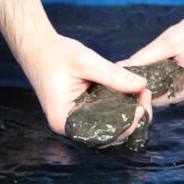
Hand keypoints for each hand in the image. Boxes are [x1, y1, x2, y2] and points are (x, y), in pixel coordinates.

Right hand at [20, 33, 151, 135]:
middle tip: (145, 93)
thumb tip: (142, 85)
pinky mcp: (83, 111)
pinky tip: (131, 94)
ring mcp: (77, 120)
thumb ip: (113, 75)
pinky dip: (120, 107)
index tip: (143, 100)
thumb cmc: (55, 54)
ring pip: (110, 127)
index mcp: (65, 121)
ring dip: (129, 113)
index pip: (104, 134)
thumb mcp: (86, 61)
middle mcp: (71, 127)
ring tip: (141, 92)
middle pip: (110, 134)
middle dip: (133, 117)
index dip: (129, 122)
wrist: (38, 48)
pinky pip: (106, 116)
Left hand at [118, 4, 183, 104]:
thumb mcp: (171, 42)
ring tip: (162, 61)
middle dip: (160, 80)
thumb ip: (147, 57)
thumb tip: (126, 66)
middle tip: (146, 69)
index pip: (165, 98)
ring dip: (173, 73)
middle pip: (176, 90)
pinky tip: (180, 57)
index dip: (148, 90)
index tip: (135, 83)